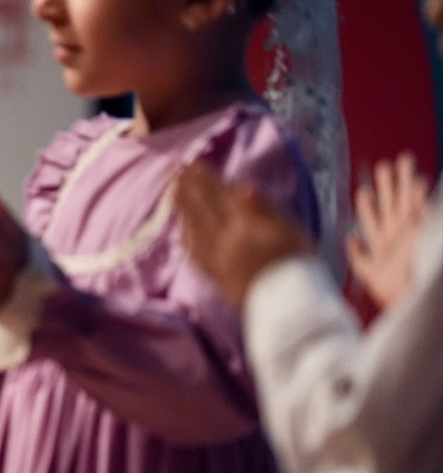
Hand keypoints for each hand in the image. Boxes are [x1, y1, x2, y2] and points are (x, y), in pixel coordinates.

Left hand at [174, 161, 312, 307]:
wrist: (291, 307)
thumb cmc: (299, 265)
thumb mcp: (290, 232)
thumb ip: (265, 210)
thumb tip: (243, 188)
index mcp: (246, 227)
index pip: (221, 198)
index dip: (206, 180)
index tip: (194, 165)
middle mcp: (226, 242)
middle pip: (203, 211)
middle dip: (189, 189)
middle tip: (176, 171)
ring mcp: (218, 261)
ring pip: (194, 230)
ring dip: (183, 209)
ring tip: (173, 192)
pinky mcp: (217, 278)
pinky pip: (196, 255)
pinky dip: (187, 239)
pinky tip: (182, 230)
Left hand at [346, 153, 428, 308]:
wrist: (413, 299)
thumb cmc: (394, 292)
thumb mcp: (369, 273)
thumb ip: (358, 257)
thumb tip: (350, 239)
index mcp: (383, 243)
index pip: (372, 219)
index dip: (367, 205)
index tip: (362, 191)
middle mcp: (397, 235)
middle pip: (391, 204)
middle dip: (388, 185)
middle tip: (385, 165)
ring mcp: (412, 232)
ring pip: (407, 202)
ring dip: (405, 183)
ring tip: (403, 161)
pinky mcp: (424, 233)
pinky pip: (423, 211)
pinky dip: (420, 197)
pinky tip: (418, 181)